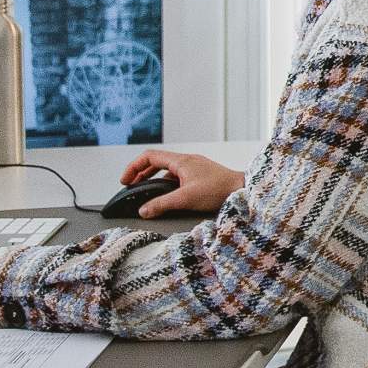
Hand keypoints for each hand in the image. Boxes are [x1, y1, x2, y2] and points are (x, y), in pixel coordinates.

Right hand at [114, 149, 243, 217]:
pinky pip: (178, 177)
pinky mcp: (201, 176)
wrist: (242, 189)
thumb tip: (143, 211)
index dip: (133, 167)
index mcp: (181, 161)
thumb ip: (162, 204)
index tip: (125, 181)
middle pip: (157, 162)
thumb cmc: (218, 190)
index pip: (150, 157)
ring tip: (146, 193)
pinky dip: (167, 184)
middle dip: (141, 174)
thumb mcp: (185, 199)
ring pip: (168, 170)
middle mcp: (187, 161)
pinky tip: (166, 197)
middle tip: (131, 187)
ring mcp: (195, 167)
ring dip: (154, 180)